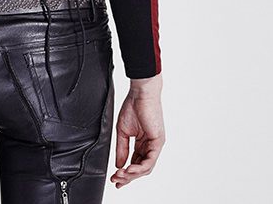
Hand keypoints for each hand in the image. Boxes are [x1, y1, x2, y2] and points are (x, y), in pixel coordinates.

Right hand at [110, 73, 164, 188]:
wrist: (140, 92)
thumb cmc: (132, 105)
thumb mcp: (122, 131)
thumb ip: (122, 149)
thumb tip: (119, 165)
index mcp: (142, 142)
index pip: (135, 162)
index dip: (125, 172)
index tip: (114, 178)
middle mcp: (150, 145)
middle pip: (140, 168)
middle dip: (127, 177)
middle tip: (116, 180)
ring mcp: (155, 144)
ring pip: (146, 167)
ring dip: (132, 174)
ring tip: (120, 175)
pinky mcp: (158, 142)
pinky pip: (150, 160)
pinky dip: (139, 167)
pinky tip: (129, 169)